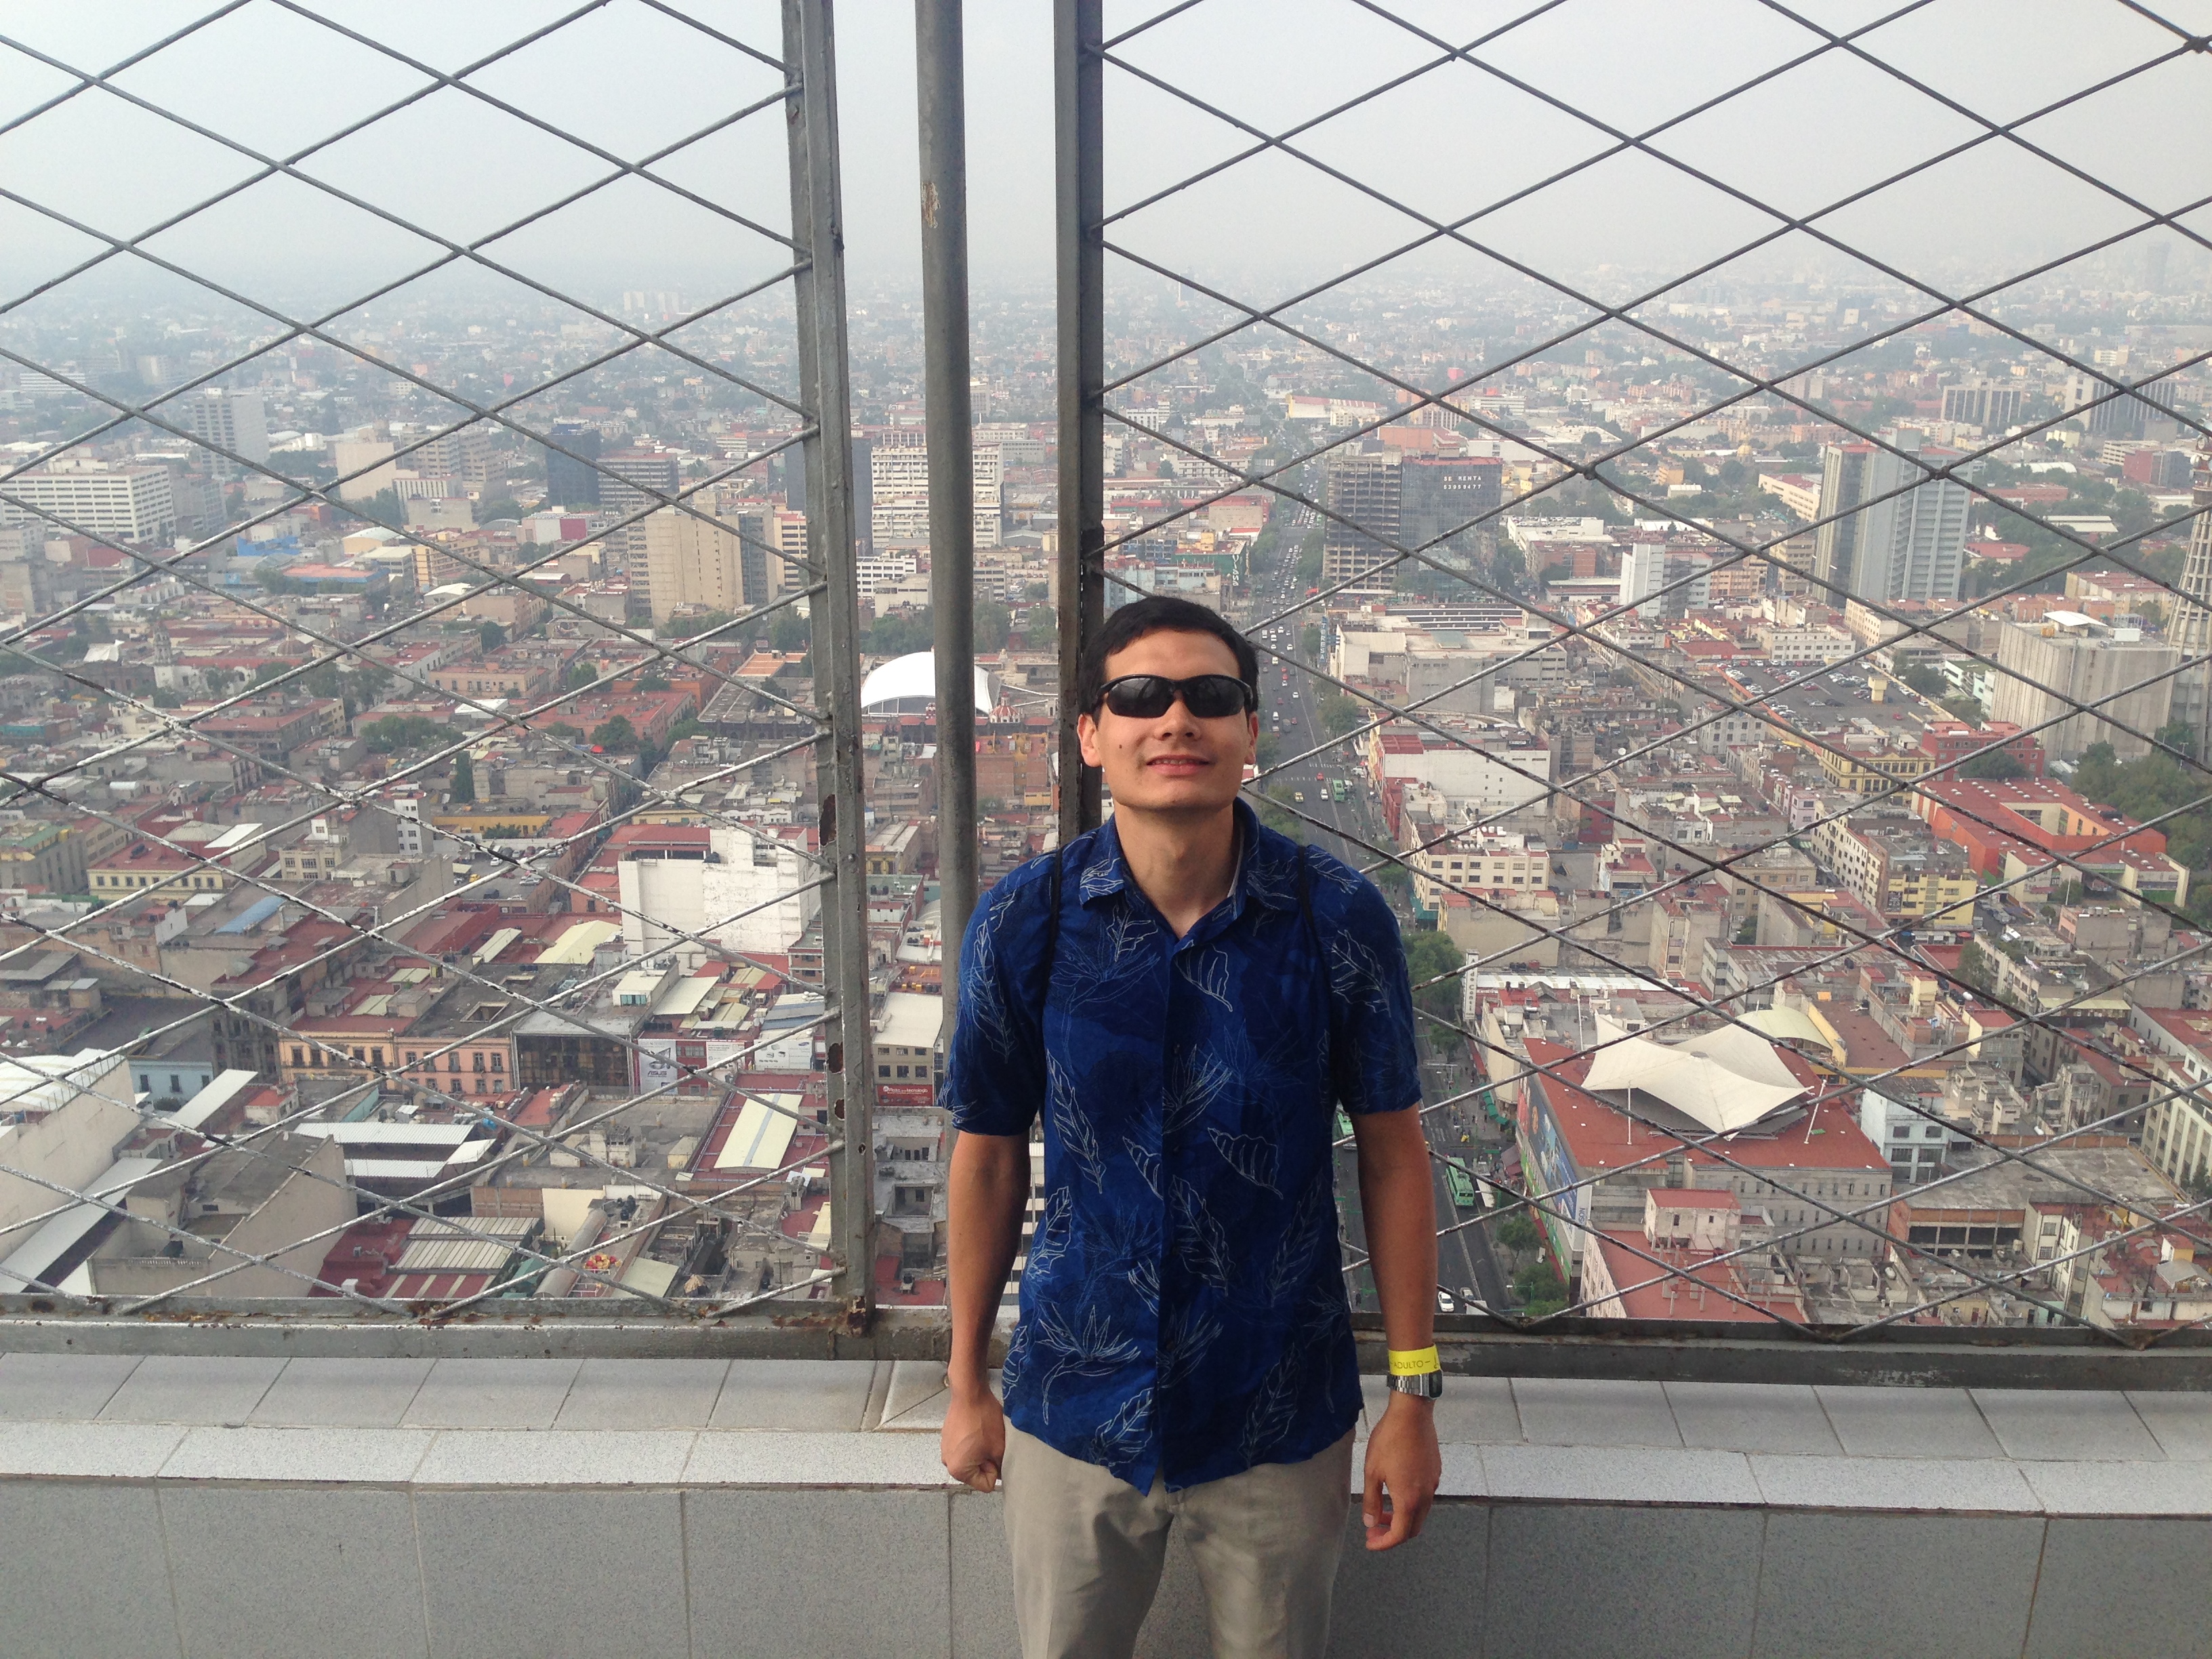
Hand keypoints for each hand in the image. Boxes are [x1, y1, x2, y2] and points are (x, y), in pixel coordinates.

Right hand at [942, 1382, 1006, 1492]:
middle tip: (991, 1443)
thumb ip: (1001, 1467)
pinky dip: (972, 1442)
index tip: (994, 1452)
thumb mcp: (999, 1448)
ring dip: (980, 1451)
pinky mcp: (947, 1437)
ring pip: (971, 1459)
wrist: (969, 1392)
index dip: (994, 1469)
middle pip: (976, 1473)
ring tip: (983, 1434)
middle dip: (986, 1460)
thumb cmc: (983, 1419)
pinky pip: (964, 1448)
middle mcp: (947, 1462)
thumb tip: (1000, 1473)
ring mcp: (945, 1449)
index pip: (985, 1484)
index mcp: (958, 1470)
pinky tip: (976, 1428)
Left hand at [1361, 1393, 1439, 1550]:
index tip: (1370, 1541)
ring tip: (1382, 1511)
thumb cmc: (1390, 1440)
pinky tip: (1395, 1492)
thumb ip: (1371, 1501)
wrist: (1412, 1414)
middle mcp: (1426, 1496)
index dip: (1384, 1543)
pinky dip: (1410, 1504)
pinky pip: (1424, 1498)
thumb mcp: (1373, 1471)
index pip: (1400, 1535)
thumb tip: (1370, 1522)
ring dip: (1401, 1518)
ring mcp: (1433, 1484)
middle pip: (1413, 1528)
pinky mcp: (1435, 1472)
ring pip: (1420, 1513)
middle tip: (1374, 1529)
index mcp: (1409, 1499)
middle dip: (1393, 1534)